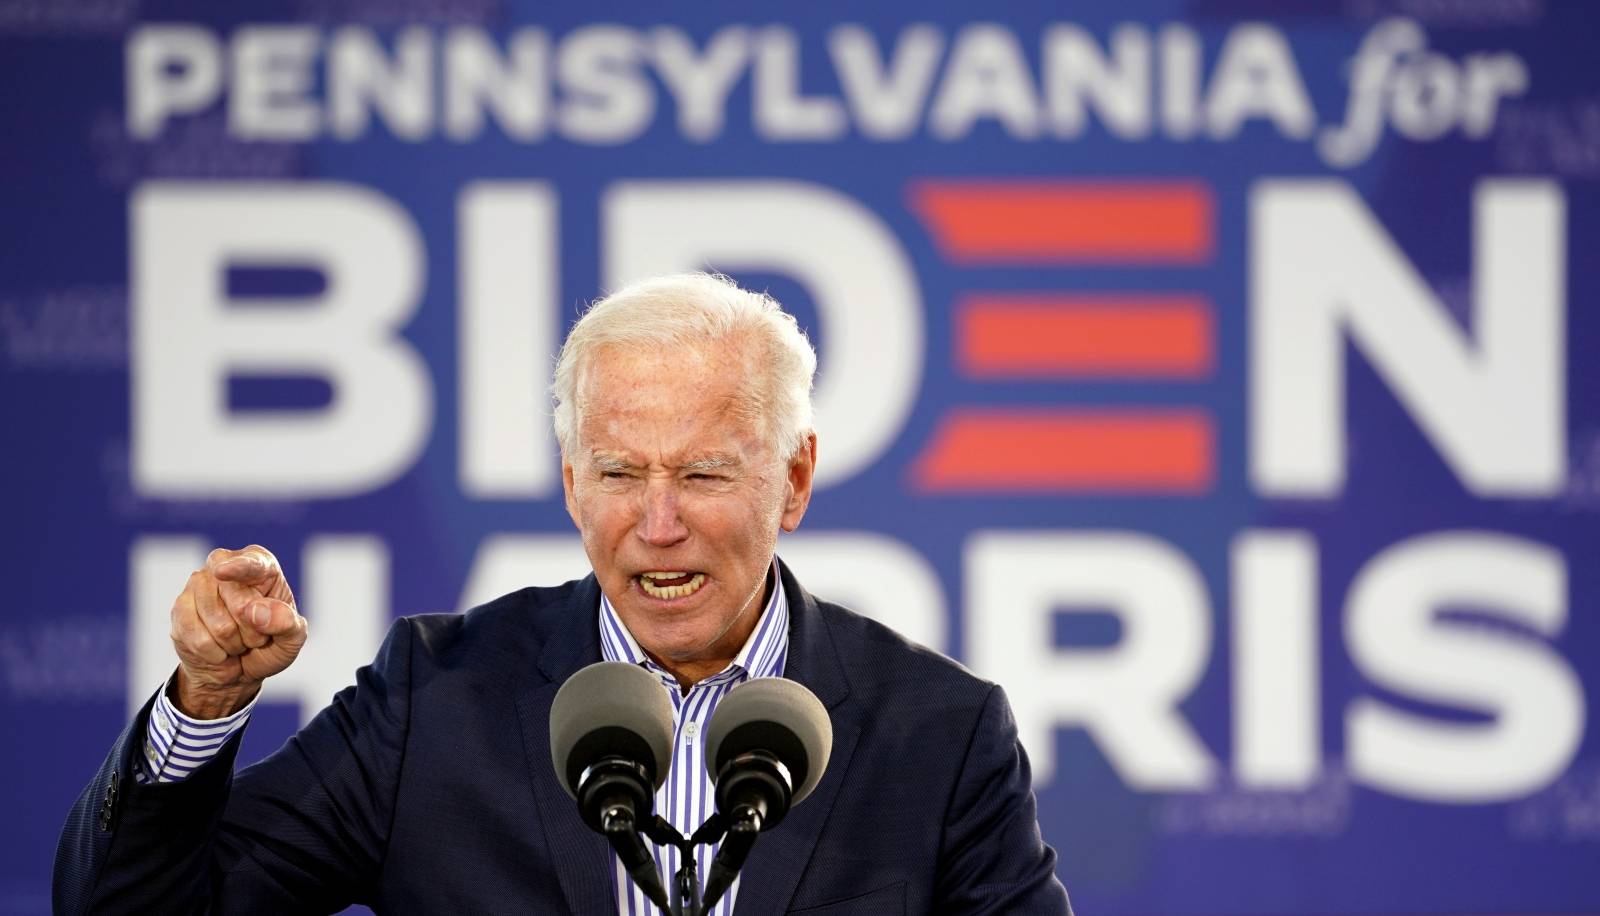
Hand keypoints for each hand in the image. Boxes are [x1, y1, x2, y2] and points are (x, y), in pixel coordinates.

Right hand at [169, 545, 305, 718]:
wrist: (239, 669)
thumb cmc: (269, 644)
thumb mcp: (292, 638)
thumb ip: (286, 622)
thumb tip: (257, 612)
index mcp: (261, 564)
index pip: (251, 564)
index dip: (239, 568)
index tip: (222, 573)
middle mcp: (225, 565)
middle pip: (238, 602)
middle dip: (253, 630)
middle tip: (257, 637)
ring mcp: (198, 585)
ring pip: (218, 623)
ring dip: (234, 643)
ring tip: (238, 642)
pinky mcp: (180, 609)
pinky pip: (197, 638)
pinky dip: (214, 653)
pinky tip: (219, 651)